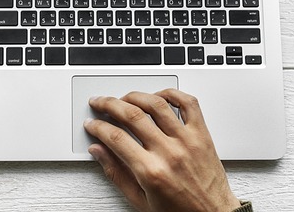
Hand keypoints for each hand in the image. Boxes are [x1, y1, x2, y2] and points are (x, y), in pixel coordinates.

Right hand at [84, 89, 240, 211]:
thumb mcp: (140, 200)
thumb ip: (116, 173)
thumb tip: (98, 151)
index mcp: (151, 172)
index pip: (116, 138)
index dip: (98, 127)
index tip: (91, 124)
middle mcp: (169, 152)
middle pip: (132, 115)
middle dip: (109, 105)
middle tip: (99, 103)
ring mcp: (187, 140)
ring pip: (156, 104)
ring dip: (135, 96)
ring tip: (124, 99)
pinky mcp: (202, 134)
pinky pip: (188, 103)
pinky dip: (171, 93)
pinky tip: (157, 96)